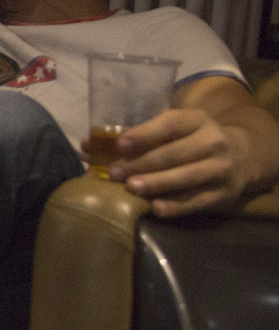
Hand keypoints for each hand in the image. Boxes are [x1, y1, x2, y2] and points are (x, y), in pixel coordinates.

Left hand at [96, 108, 246, 216]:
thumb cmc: (190, 140)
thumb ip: (135, 136)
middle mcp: (213, 141)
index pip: (170, 124)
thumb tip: (87, 145)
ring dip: (156, 184)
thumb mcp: (173, 129)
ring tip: (130, 189)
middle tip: (114, 173)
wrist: (242, 156)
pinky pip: (198, 201)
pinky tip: (156, 209)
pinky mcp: (225, 193)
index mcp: (196, 120)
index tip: (120, 144)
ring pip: (186, 177)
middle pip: (175, 153)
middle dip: (142, 164)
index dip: (144, 134)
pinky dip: (177, 206)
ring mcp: (221, 168)